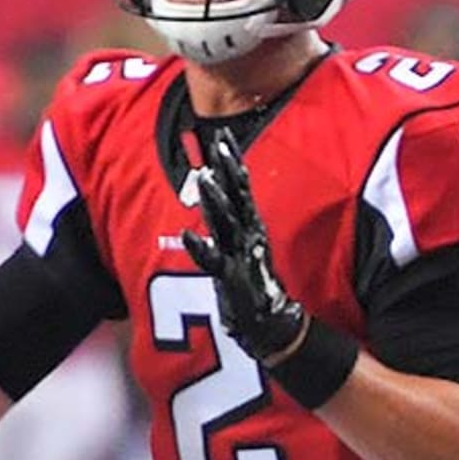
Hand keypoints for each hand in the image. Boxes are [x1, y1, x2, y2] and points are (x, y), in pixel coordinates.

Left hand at [182, 128, 307, 364]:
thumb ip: (235, 220)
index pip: (240, 187)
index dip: (231, 162)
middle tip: (219, 143)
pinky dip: (201, 250)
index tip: (222, 136)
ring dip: (215, 200)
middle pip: (236, 196)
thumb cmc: (254, 281)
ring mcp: (239, 254)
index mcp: (249, 225)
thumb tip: (221, 195)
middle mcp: (246, 235)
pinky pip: (214, 261)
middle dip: (227, 169)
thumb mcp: (246, 244)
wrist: (270, 323)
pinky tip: (188, 237)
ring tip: (204, 178)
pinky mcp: (232, 278)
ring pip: (226, 221)